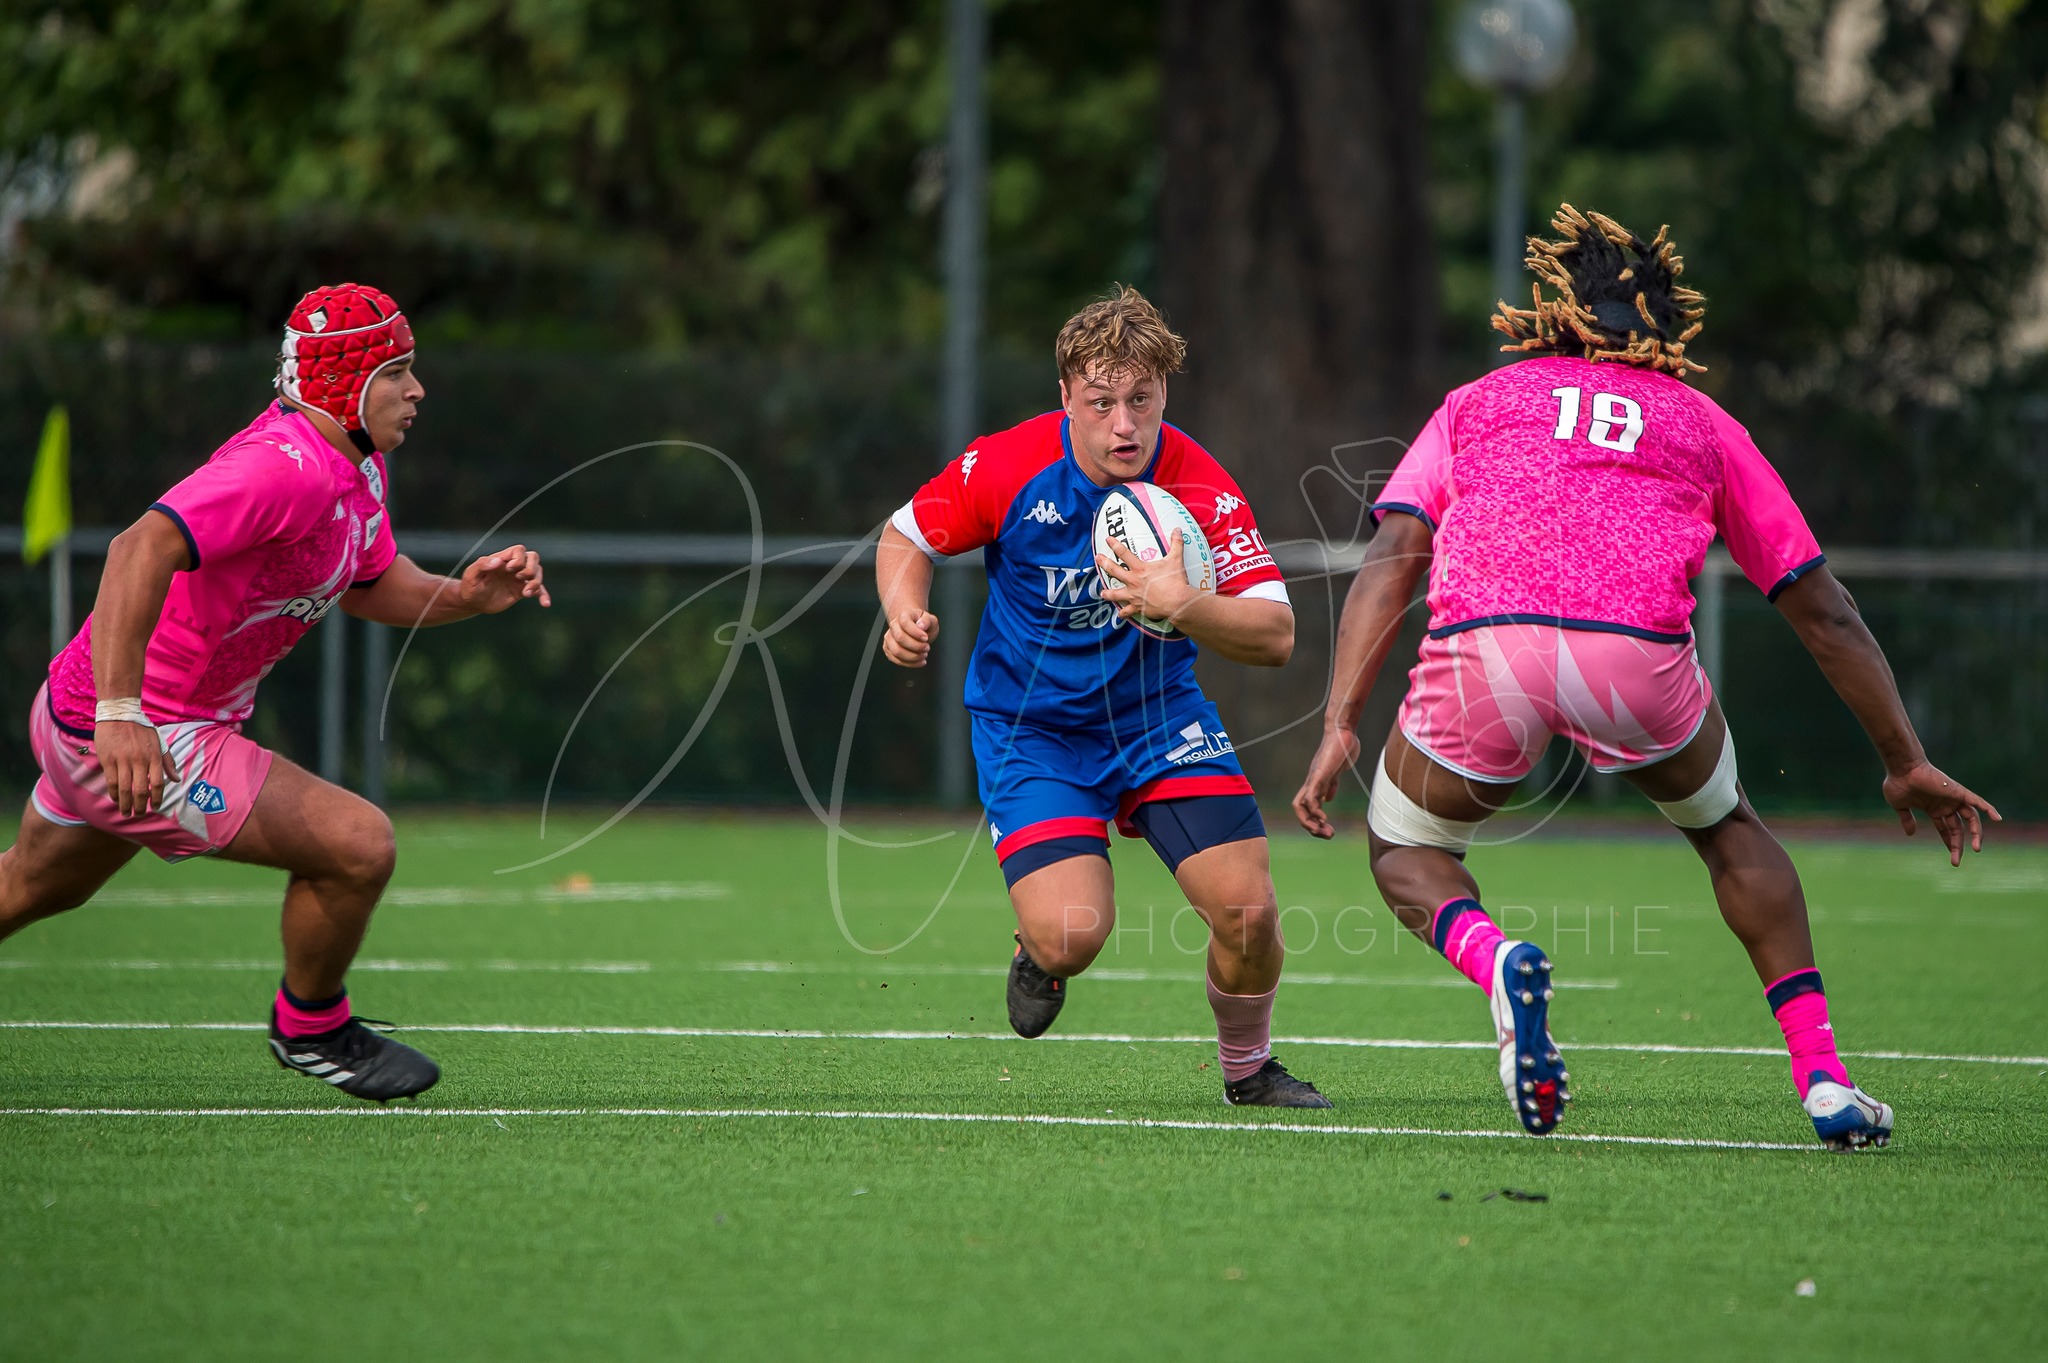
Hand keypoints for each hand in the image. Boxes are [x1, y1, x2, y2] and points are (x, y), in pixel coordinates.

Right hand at [96, 721, 177, 817]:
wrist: (120, 714)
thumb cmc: (141, 729)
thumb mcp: (159, 742)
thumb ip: (168, 761)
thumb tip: (176, 780)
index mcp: (154, 756)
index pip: (158, 783)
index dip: (157, 798)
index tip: (155, 807)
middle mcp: (140, 760)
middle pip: (140, 790)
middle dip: (140, 806)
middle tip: (138, 815)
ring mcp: (123, 760)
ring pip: (124, 788)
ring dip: (125, 804)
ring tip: (126, 812)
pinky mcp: (108, 759)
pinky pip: (111, 781)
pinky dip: (114, 793)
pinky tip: (116, 799)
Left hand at [458, 545, 550, 613]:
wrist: (473, 602)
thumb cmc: (470, 586)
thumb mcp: (471, 575)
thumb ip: (481, 565)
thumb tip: (498, 561)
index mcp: (502, 559)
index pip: (519, 550)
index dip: (519, 559)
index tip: (509, 570)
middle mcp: (513, 567)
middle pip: (533, 558)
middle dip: (530, 568)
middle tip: (519, 578)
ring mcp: (519, 579)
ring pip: (538, 573)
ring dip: (536, 582)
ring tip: (525, 594)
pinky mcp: (522, 591)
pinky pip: (538, 590)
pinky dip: (544, 596)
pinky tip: (545, 604)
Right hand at [883, 609, 939, 666]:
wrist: (916, 629)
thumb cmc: (923, 625)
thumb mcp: (931, 620)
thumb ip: (927, 621)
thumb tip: (921, 626)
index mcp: (903, 615)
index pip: (905, 623)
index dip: (916, 632)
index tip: (926, 638)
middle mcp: (893, 626)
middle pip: (899, 638)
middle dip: (916, 646)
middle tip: (927, 648)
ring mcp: (889, 638)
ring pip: (896, 651)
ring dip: (913, 657)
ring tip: (924, 655)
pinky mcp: (889, 650)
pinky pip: (897, 660)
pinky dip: (910, 664)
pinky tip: (920, 661)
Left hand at [1097, 531, 1197, 624]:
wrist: (1176, 601)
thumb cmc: (1175, 581)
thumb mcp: (1175, 559)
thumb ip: (1176, 543)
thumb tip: (1178, 530)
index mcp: (1140, 569)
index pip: (1124, 553)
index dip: (1115, 545)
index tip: (1108, 539)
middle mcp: (1133, 581)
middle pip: (1114, 571)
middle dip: (1104, 563)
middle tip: (1097, 558)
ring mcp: (1134, 595)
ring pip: (1116, 594)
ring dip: (1108, 593)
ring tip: (1102, 593)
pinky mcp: (1138, 607)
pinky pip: (1128, 612)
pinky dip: (1123, 614)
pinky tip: (1120, 615)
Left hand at [1292, 726, 1362, 838]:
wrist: (1342, 731)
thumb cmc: (1342, 748)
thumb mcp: (1337, 771)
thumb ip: (1331, 784)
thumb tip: (1328, 798)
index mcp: (1316, 783)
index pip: (1306, 807)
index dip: (1314, 820)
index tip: (1329, 829)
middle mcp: (1311, 783)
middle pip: (1299, 809)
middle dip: (1311, 826)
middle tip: (1328, 835)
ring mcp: (1314, 779)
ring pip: (1301, 806)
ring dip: (1311, 823)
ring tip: (1327, 832)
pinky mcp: (1319, 774)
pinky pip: (1311, 796)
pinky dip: (1315, 810)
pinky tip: (1324, 818)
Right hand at [1882, 761, 1999, 866]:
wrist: (1902, 769)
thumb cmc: (1898, 783)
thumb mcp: (1900, 806)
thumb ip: (1906, 819)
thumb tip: (1910, 834)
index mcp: (1934, 809)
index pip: (1946, 829)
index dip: (1949, 842)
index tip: (1953, 856)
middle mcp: (1946, 805)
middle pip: (1958, 828)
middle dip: (1958, 845)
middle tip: (1956, 862)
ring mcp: (1953, 799)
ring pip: (1971, 819)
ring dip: (1975, 834)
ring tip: (1976, 850)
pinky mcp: (1958, 792)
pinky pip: (1978, 801)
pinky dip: (1989, 808)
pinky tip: (1998, 819)